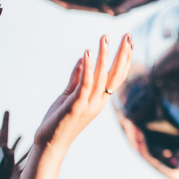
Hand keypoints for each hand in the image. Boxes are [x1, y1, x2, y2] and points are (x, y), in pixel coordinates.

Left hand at [33, 35, 132, 152]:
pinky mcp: (77, 105)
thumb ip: (76, 78)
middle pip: (115, 74)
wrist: (50, 143)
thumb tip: (83, 58)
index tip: (129, 43)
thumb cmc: (60, 120)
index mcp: (101, 99)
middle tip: (128, 36)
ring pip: (101, 76)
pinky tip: (87, 53)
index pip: (117, 76)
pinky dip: (87, 68)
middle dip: (122, 54)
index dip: (125, 59)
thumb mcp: (69, 95)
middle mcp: (100, 101)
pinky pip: (85, 83)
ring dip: (104, 56)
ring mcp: (89, 103)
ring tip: (105, 38)